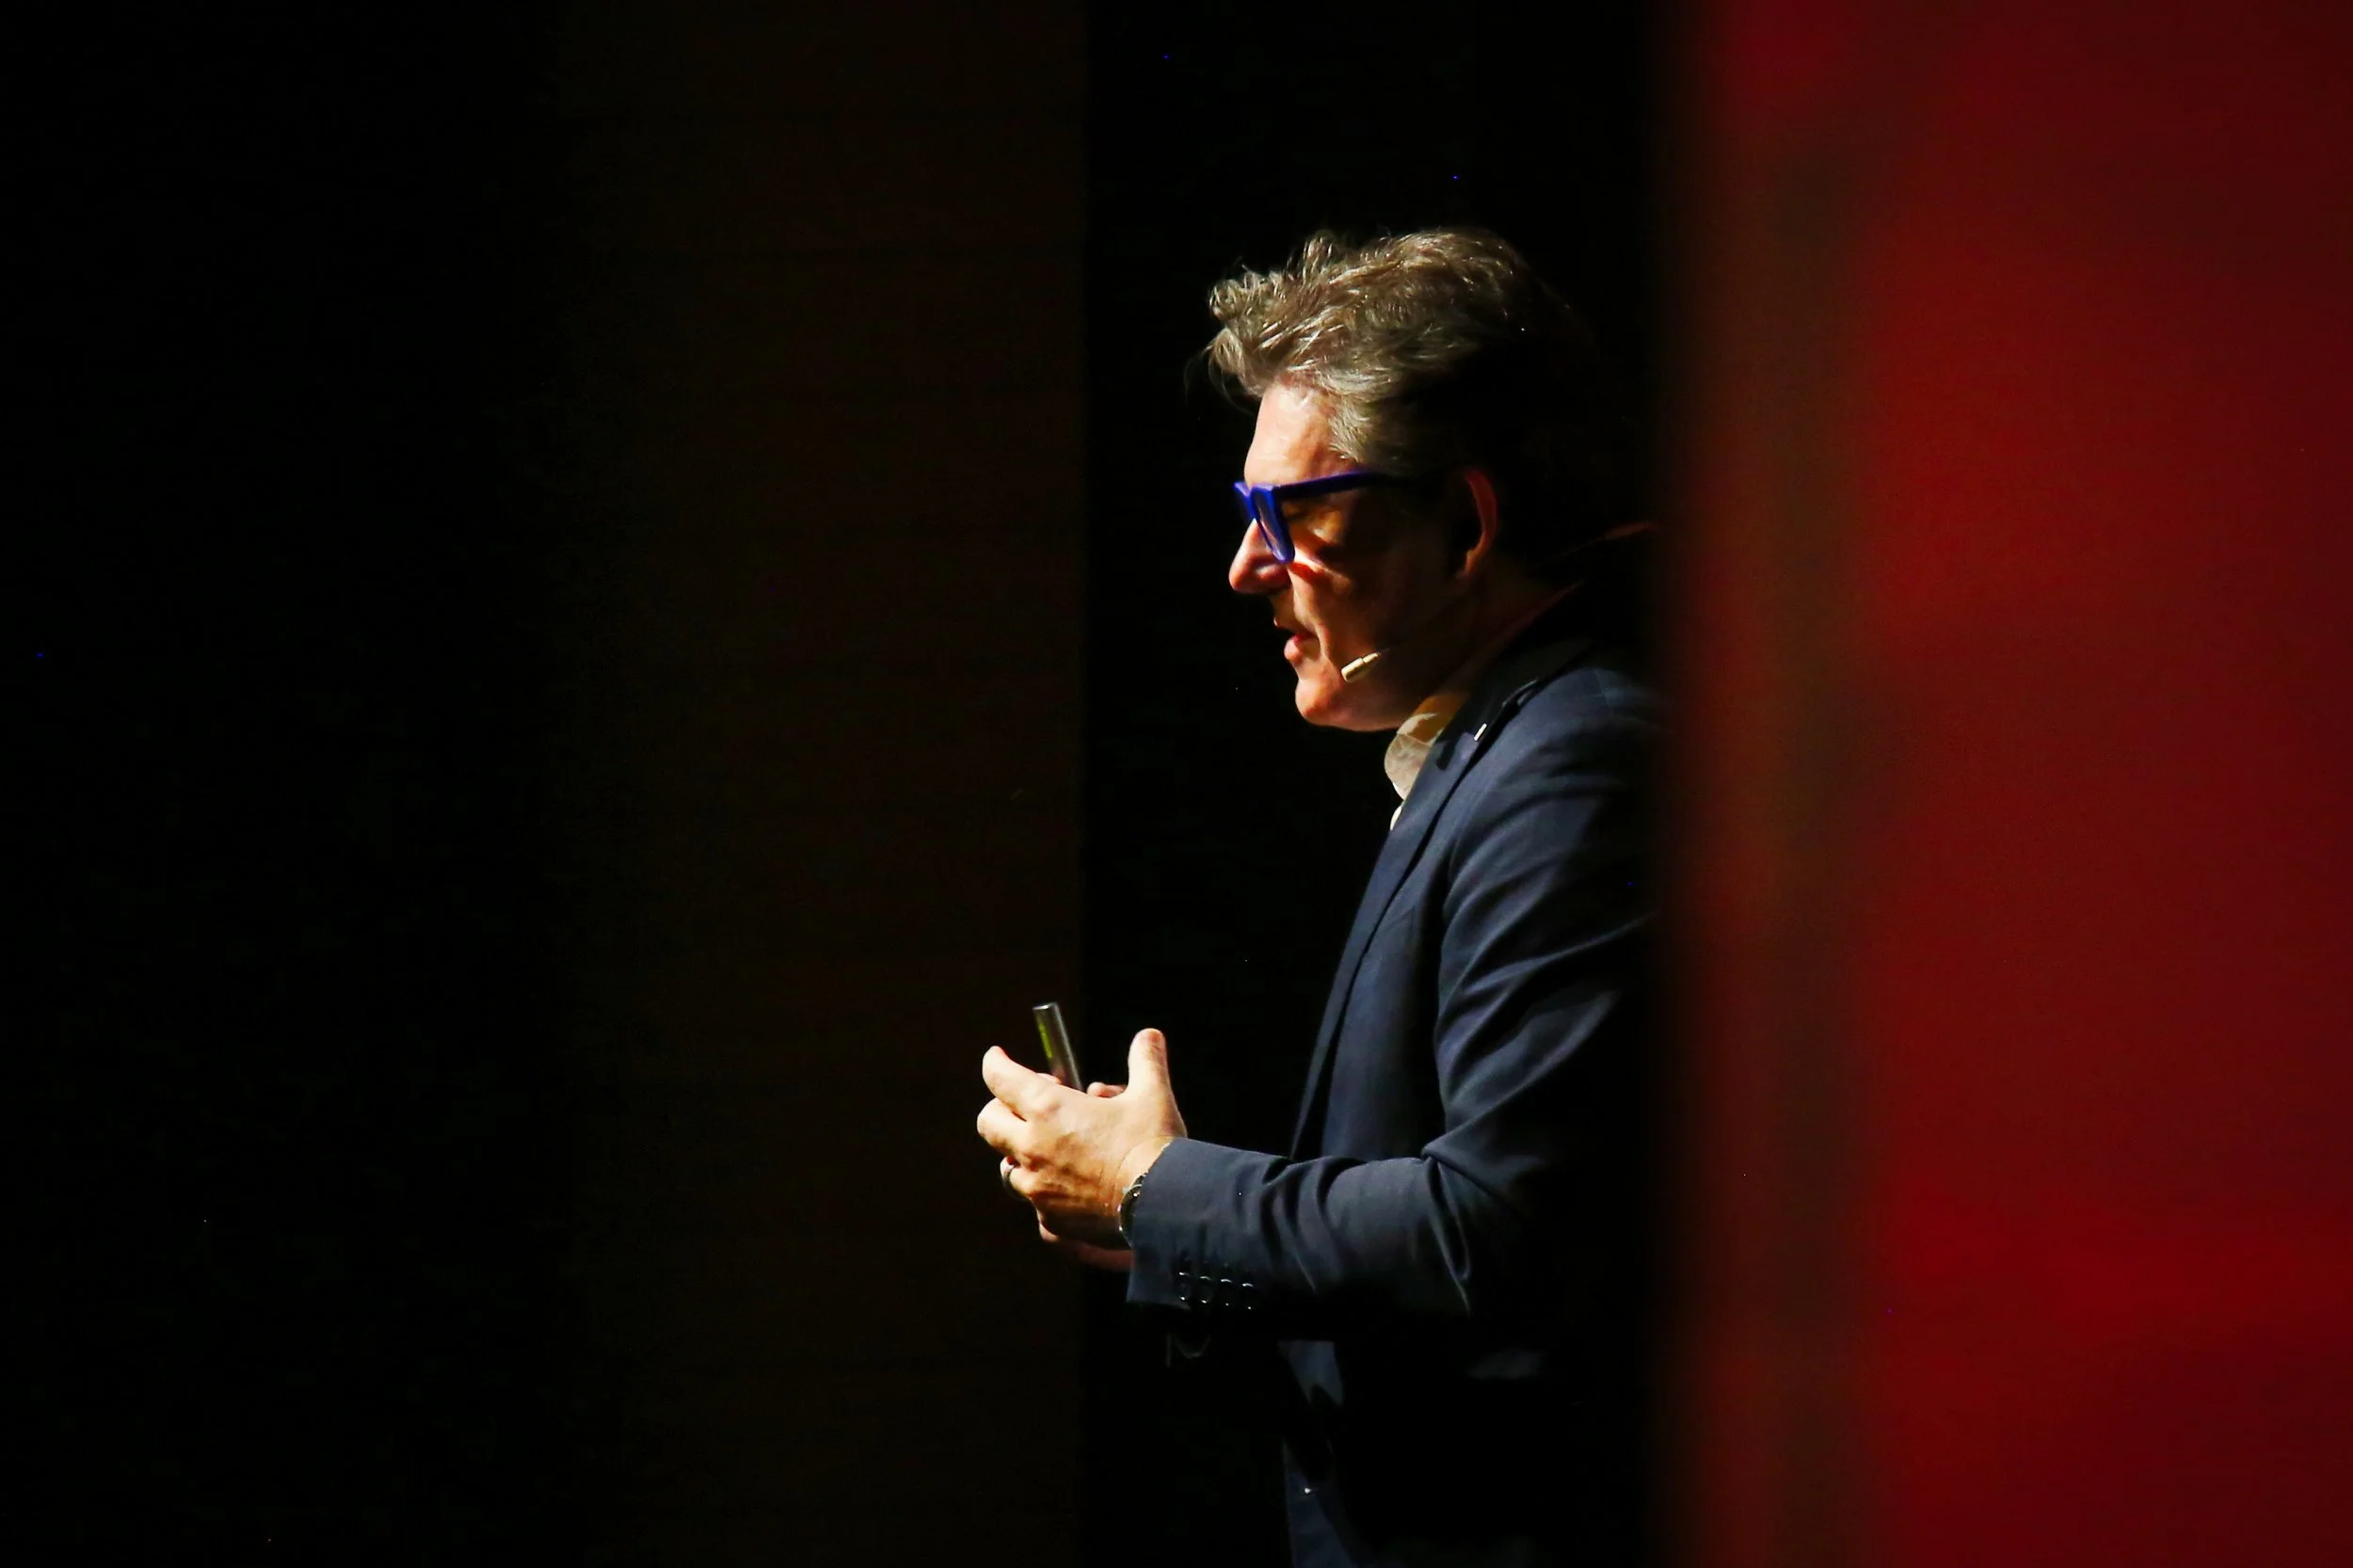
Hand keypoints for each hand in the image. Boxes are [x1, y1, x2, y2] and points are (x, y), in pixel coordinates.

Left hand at [978, 1029, 1185, 1250]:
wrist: (1164, 1205)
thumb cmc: (1153, 1145)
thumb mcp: (1152, 1094)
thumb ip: (1145, 1060)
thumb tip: (1149, 1035)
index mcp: (1048, 1110)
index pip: (999, 1078)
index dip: (996, 1064)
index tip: (997, 1058)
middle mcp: (1032, 1148)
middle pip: (989, 1123)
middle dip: (1001, 1109)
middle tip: (1030, 1106)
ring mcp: (1037, 1189)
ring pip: (1010, 1167)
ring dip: (1025, 1155)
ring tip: (1056, 1150)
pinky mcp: (1050, 1221)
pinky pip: (1036, 1205)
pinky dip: (1049, 1194)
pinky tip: (1074, 1189)